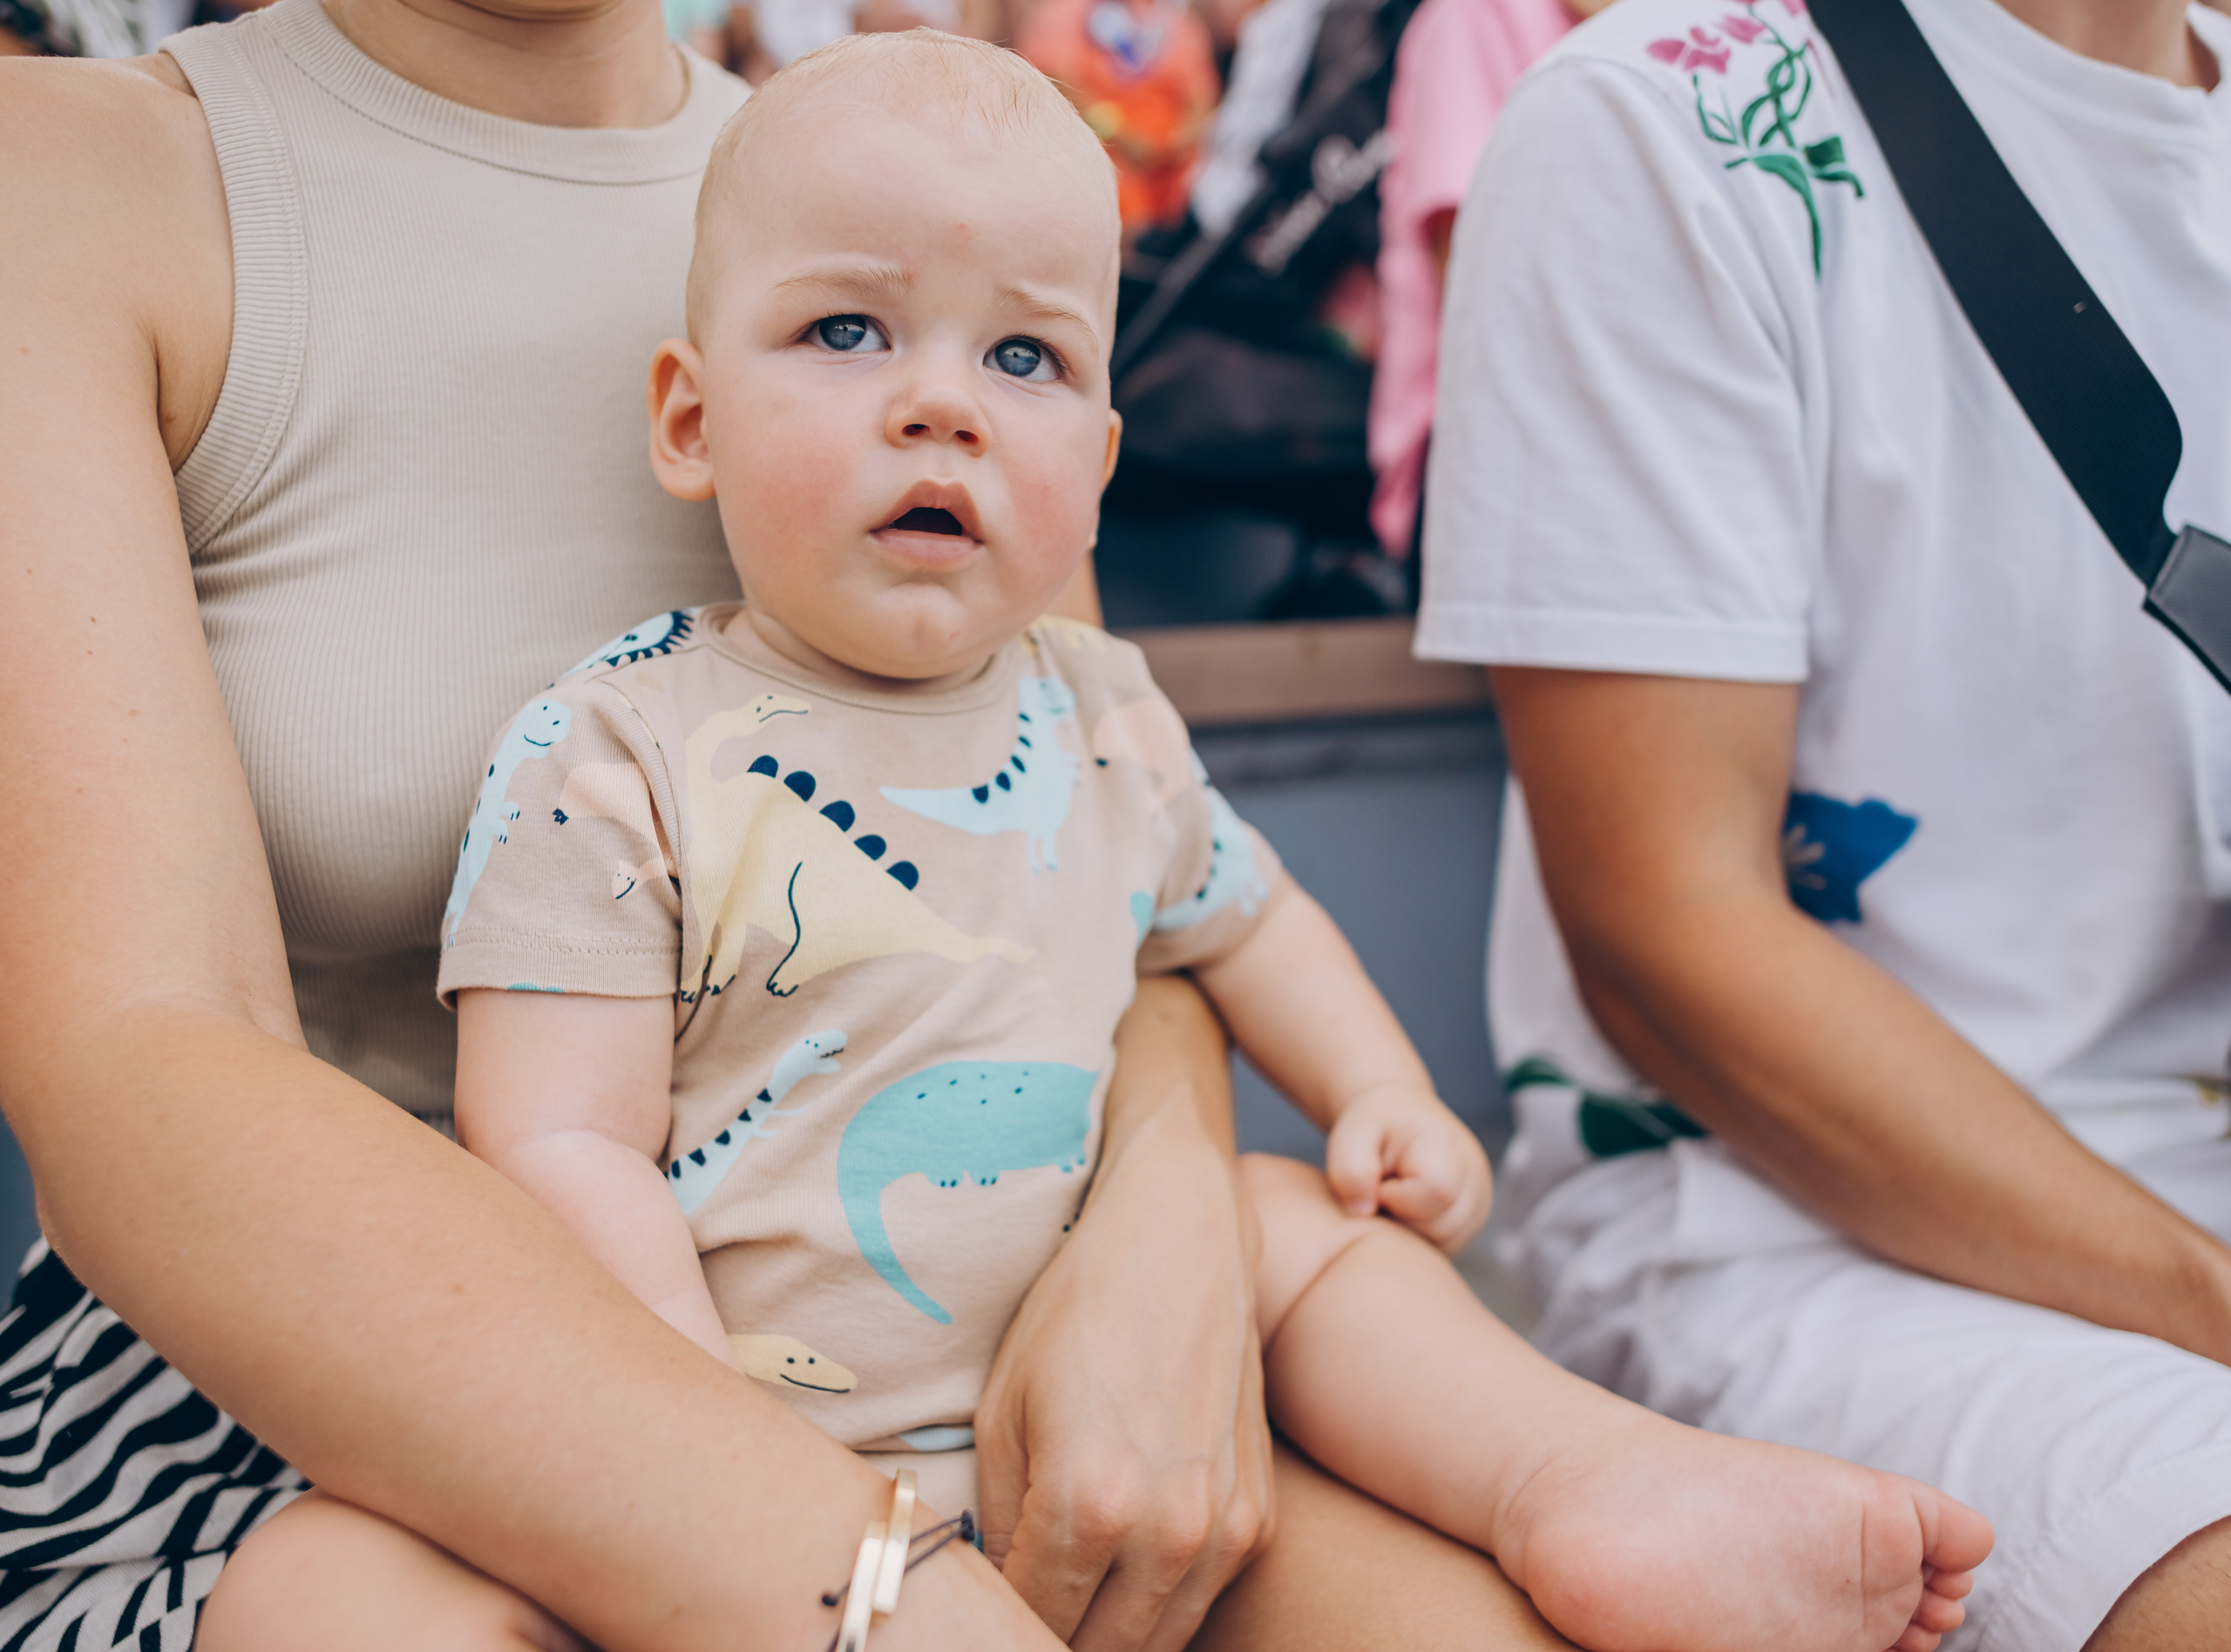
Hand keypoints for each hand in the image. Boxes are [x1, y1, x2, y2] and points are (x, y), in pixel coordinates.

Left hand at [974, 982, 1273, 1651]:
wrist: (1181, 1239)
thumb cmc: (1078, 1310)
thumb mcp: (1002, 1412)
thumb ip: (996, 1523)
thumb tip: (993, 1589)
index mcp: (1087, 1503)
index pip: (1030, 1623)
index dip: (993, 1625)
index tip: (976, 1615)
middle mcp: (1167, 1531)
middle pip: (1095, 1651)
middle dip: (1049, 1637)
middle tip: (1015, 1607)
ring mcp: (1225, 1530)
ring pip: (1153, 1644)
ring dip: (1104, 1636)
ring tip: (1064, 1597)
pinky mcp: (1258, 1519)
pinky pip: (1198, 1602)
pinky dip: (1156, 1607)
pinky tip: (1119, 1571)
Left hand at [1323, 1084, 1492, 1252]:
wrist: (1397, 1119)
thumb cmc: (1375, 1126)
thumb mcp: (1352, 1135)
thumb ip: (1352, 1169)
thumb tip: (1363, 1212)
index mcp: (1449, 1149)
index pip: (1438, 1192)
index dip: (1398, 1197)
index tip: (1380, 1181)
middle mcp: (1475, 1182)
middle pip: (1440, 1228)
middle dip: (1401, 1219)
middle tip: (1381, 1191)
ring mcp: (1476, 1208)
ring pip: (1442, 1244)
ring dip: (1409, 1231)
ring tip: (1391, 1199)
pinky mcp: (1469, 1226)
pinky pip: (1442, 1248)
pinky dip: (1418, 1237)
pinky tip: (1403, 1211)